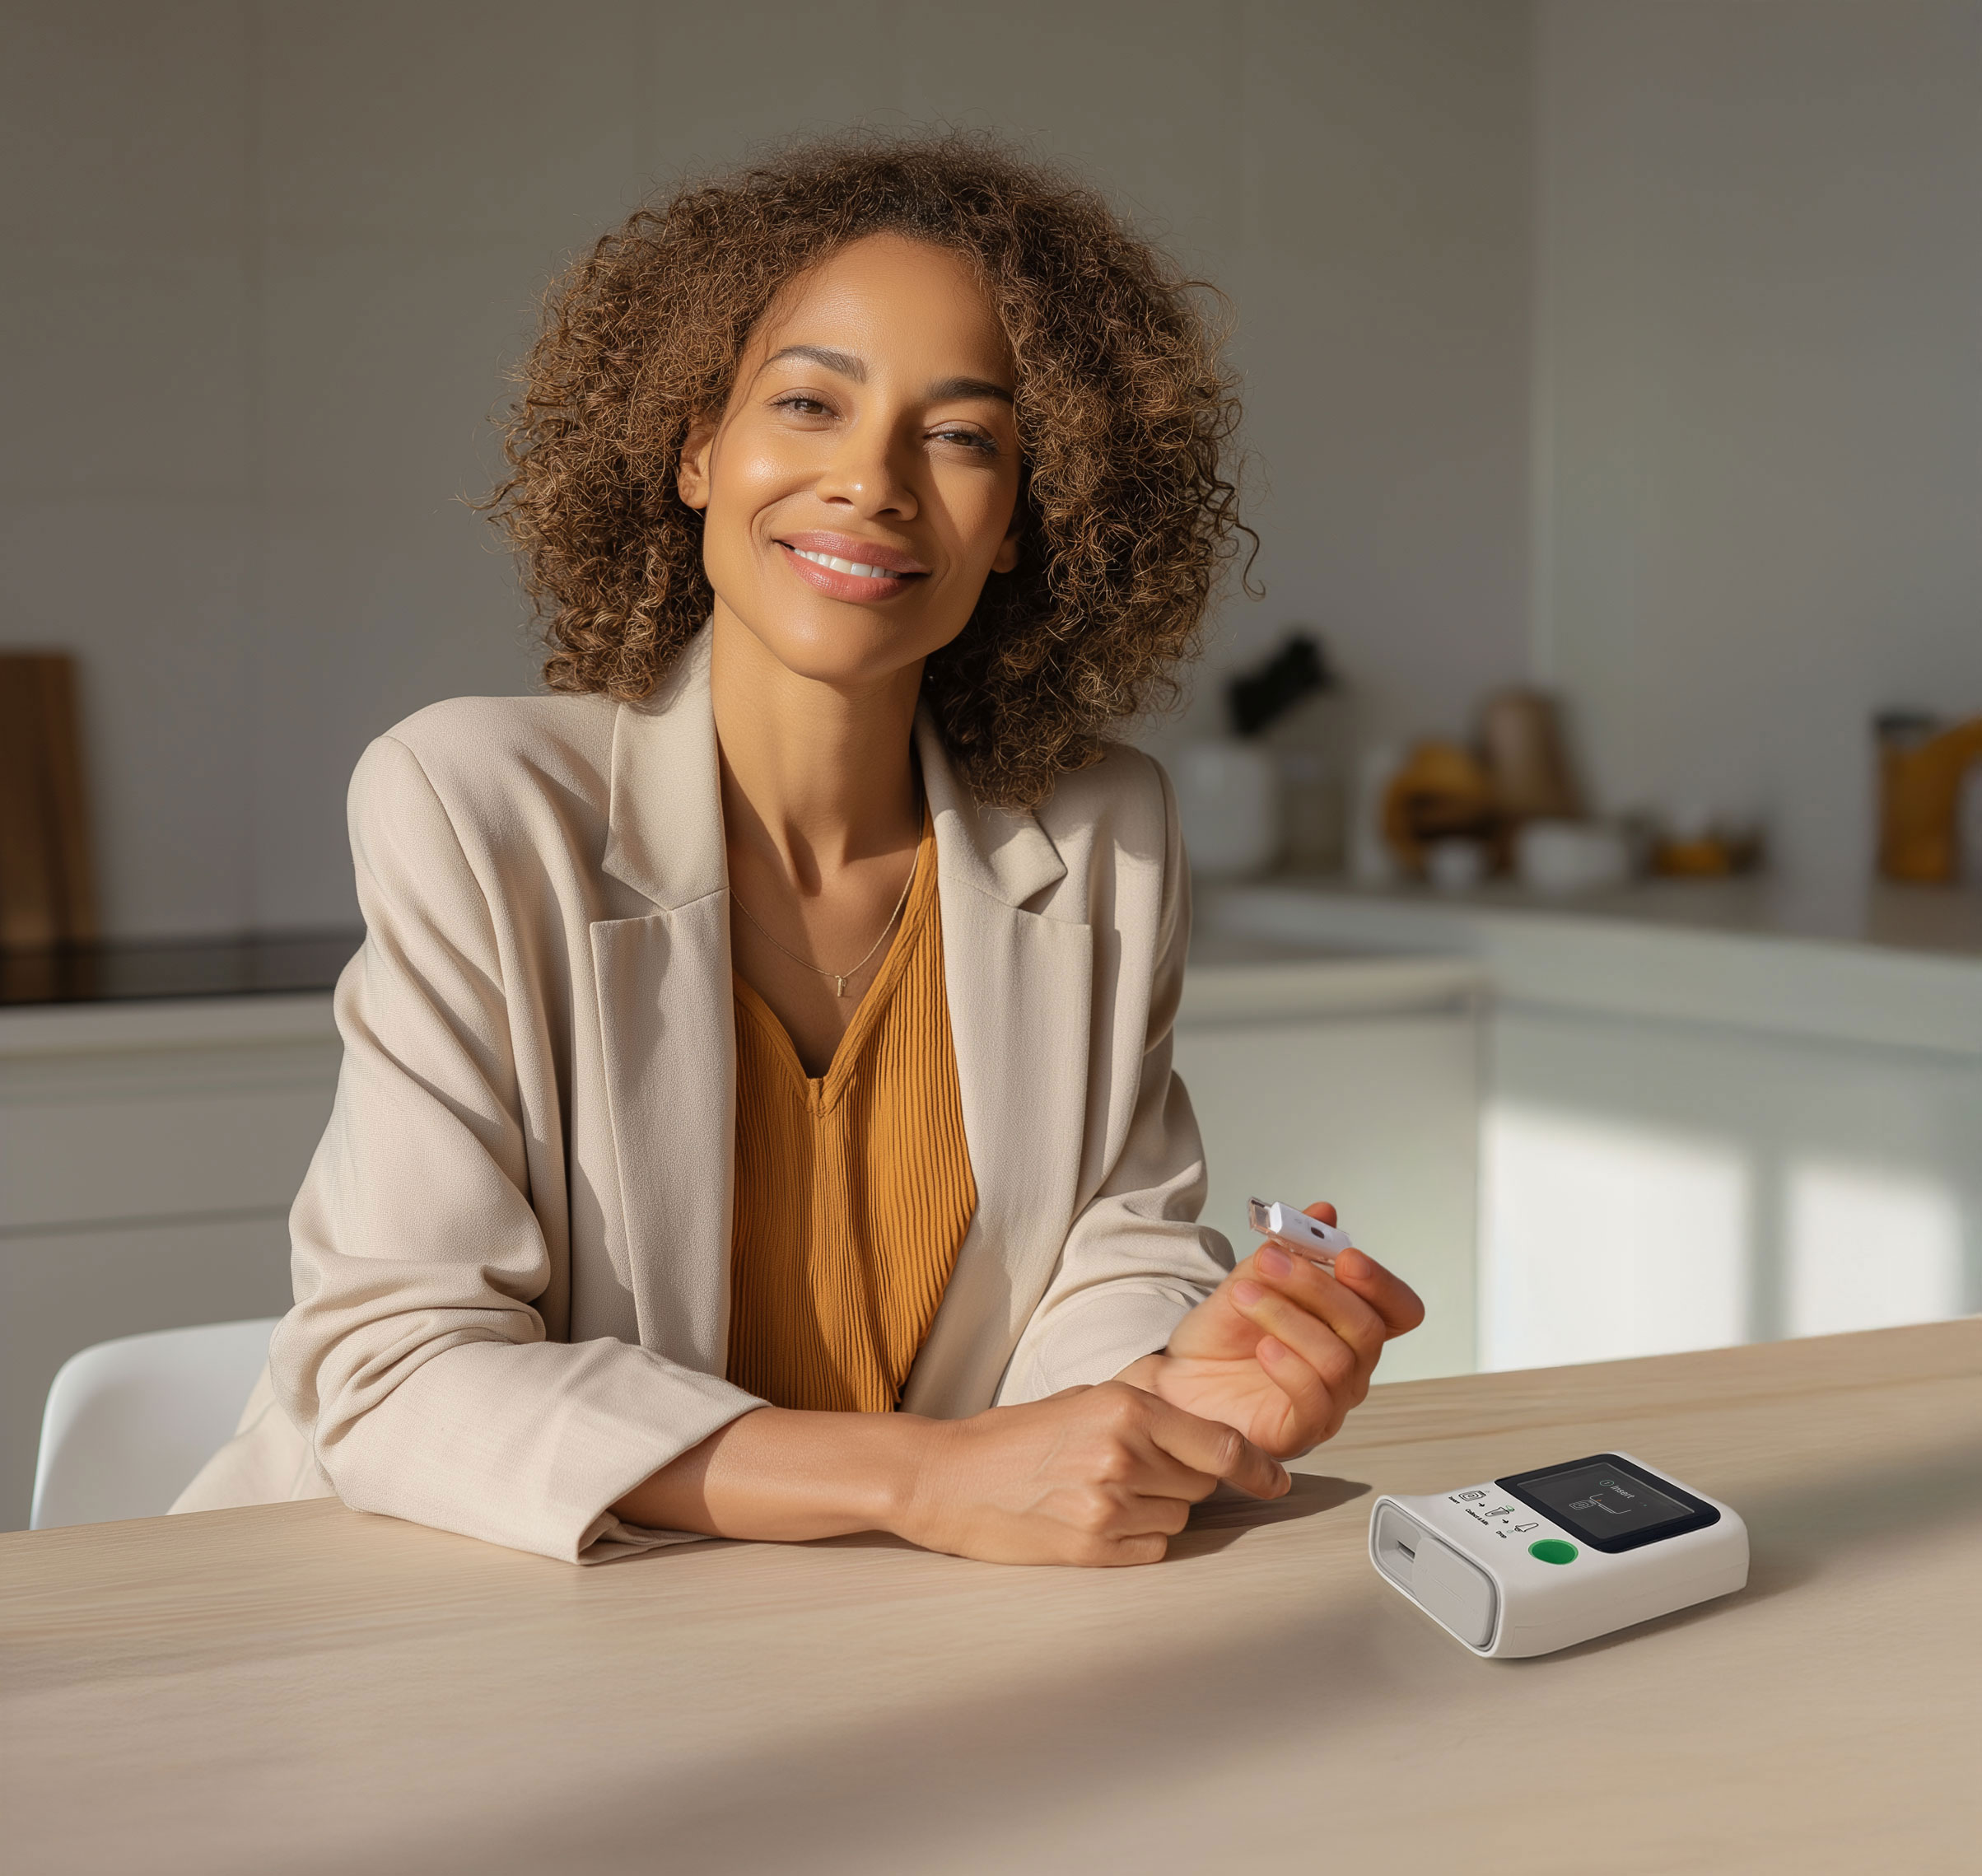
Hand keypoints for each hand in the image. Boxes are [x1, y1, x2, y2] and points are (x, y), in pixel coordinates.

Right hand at [894, 1381, 1289, 1566]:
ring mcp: (1108, 1506)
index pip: (1221, 1447)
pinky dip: (1137, 1540)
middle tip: (1134, 1472)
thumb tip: (1214, 1441)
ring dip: (1157, 1511)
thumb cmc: (1015, 1436)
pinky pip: (1151, 1550)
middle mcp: (1124, 1455)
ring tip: (1102, 1494)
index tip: (1277, 1482)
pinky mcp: (1091, 1549)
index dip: (1259, 1469)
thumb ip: (1148, 1414)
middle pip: (1200, 1486)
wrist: (947, 1477)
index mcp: (1126, 1408)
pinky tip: (1094, 1521)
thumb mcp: (1085, 1400)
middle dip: (1182, 1482)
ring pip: (1177, 1520)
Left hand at [1123, 1204, 1423, 1458]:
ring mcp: (1329, 1403)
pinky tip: (1262, 1346)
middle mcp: (1349, 1368)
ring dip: (1287, 1318)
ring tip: (1244, 1296)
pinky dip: (1290, 1366)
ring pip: (1337, 1359)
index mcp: (1347, 1328)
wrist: (1175, 1378)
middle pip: (1366, 1329)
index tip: (1345, 1256)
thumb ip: (1288, 1252)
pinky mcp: (1299, 1432)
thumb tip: (1324, 1213)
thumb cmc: (1219, 1337)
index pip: (1398, 1310)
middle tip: (1271, 1263)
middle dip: (1318, 1288)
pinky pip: (1314, 1400)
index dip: (1381, 1283)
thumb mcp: (1249, 1281)